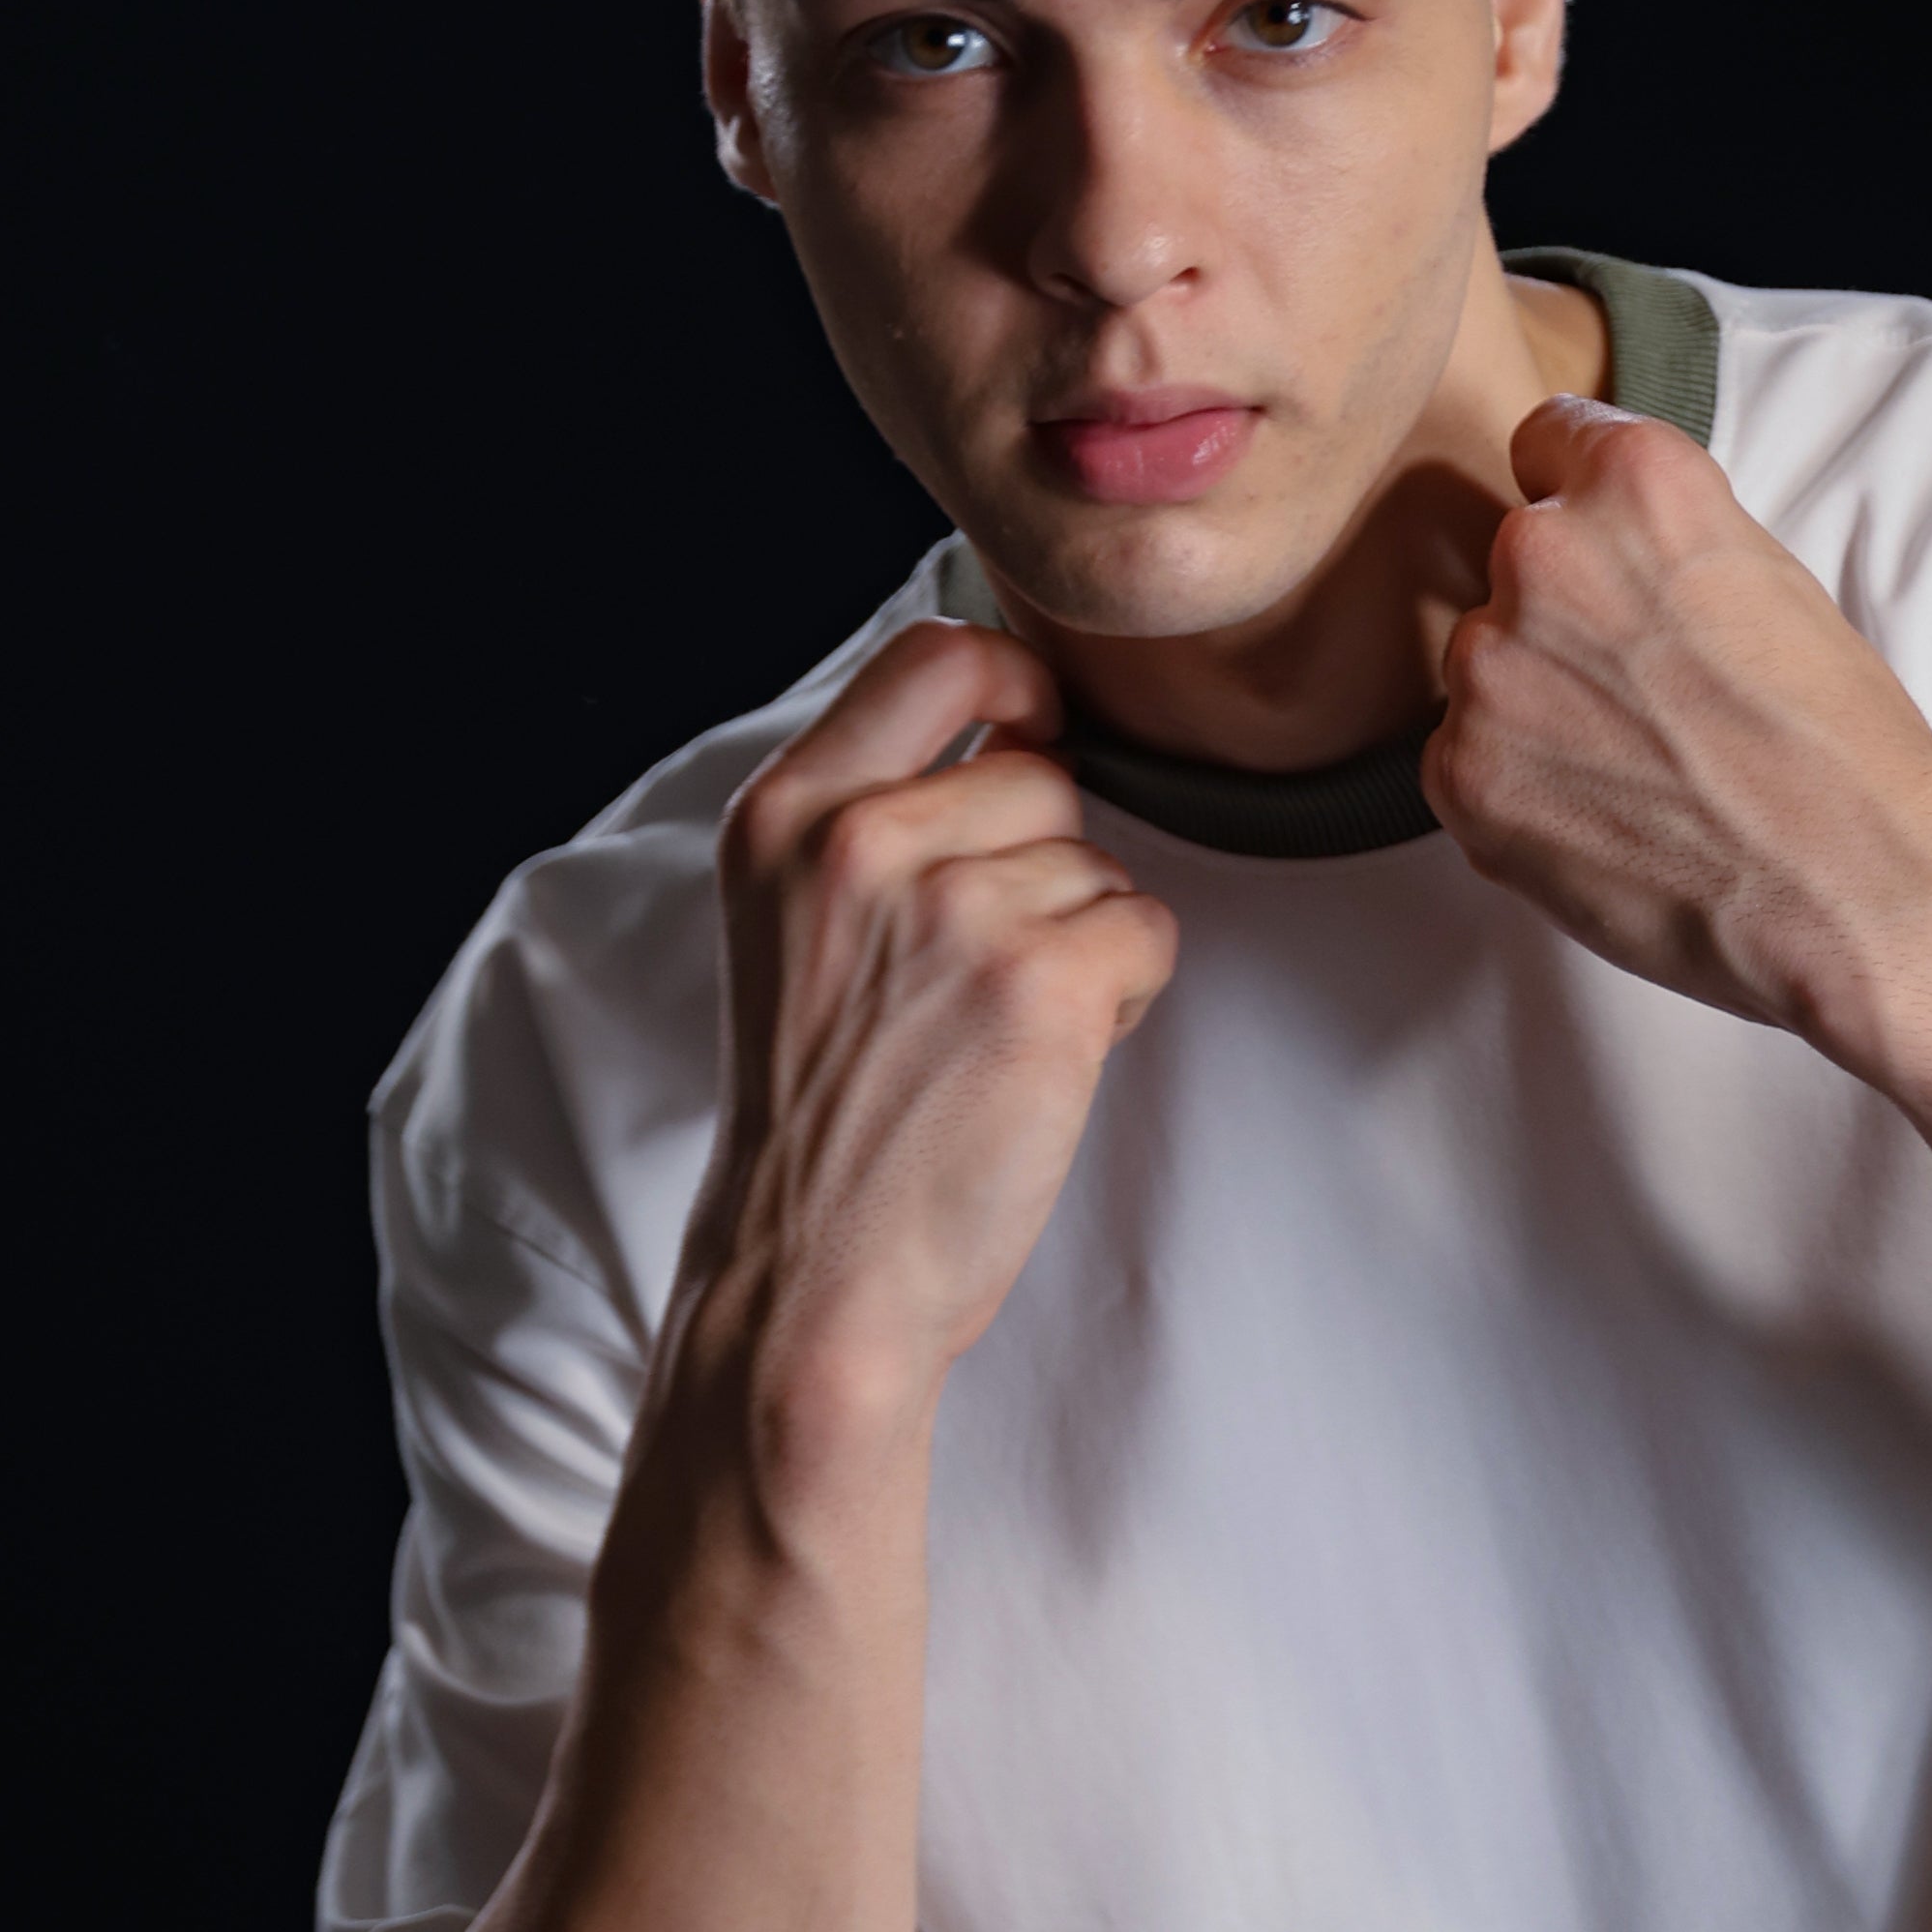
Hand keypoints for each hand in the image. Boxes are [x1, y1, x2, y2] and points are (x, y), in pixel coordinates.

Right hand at [695, 620, 1176, 1435]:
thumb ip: (871, 821)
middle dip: (1046, 866)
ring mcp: (954, 908)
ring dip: (1082, 943)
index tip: (1037, 723)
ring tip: (993, 1033)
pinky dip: (1121, 1000)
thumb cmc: (820, 1118)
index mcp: (785, 814)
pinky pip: (1147, 933)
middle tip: (977, 979)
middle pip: (1041, 775)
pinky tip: (1041, 1061)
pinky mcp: (1041, 982)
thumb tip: (1010, 725)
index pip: (931, 654)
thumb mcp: (792, 929)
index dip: (1013, 674)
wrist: (813, 1276)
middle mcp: (861, 841)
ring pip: (1099, 864)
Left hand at [1425, 400, 1931, 1036]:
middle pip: (1517, 567)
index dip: (1581, 507)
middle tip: (1643, 699)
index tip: (1602, 559)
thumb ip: (1664, 549)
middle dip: (1564, 622)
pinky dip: (1515, 791)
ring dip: (1534, 708)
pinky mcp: (1461, 769)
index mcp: (1635, 482)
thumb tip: (1613, 571)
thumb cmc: (1838, 748)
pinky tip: (1601, 822)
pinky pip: (1461, 760)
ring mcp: (1491, 663)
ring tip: (1631, 774)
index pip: (1549, 443)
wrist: (1849, 884)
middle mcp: (1545, 550)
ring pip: (1487, 669)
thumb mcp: (1768, 580)